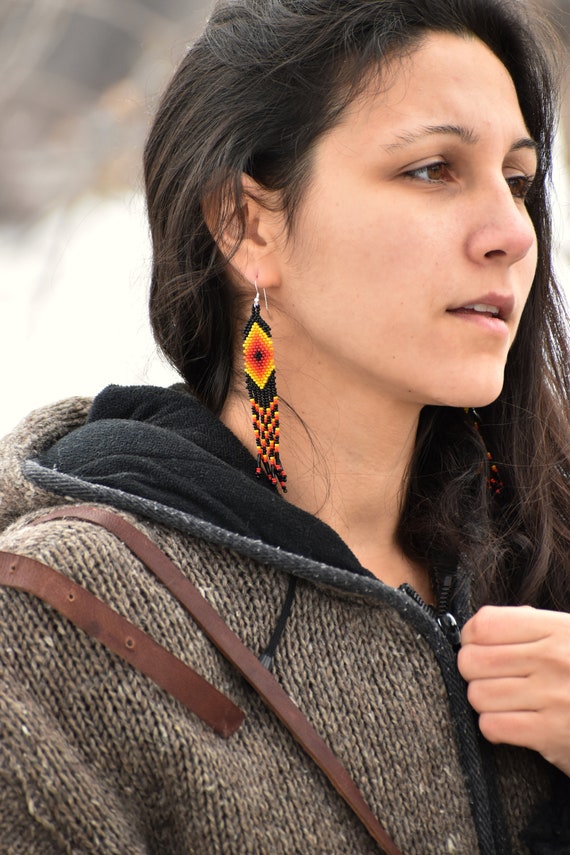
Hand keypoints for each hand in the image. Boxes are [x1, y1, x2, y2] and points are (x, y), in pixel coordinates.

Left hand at [458, 605, 569, 775]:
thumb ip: (531, 626)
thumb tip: (480, 627)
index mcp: (556, 628)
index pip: (484, 624)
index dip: (471, 638)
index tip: (478, 648)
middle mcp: (553, 658)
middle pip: (473, 660)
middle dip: (473, 672)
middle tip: (489, 678)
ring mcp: (552, 696)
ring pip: (478, 694)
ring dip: (484, 702)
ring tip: (504, 702)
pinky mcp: (551, 733)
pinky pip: (492, 725)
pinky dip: (494, 727)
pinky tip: (512, 724)